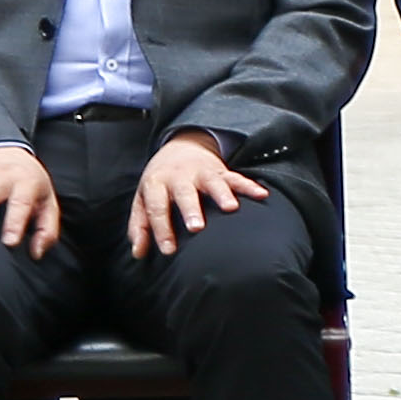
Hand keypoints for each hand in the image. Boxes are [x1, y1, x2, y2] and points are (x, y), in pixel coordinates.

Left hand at [128, 129, 265, 258]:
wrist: (181, 146)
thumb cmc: (160, 183)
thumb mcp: (143, 199)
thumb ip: (140, 226)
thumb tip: (138, 253)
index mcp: (156, 184)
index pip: (157, 208)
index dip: (162, 230)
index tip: (169, 251)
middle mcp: (180, 177)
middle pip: (184, 193)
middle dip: (191, 210)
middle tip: (197, 227)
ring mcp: (202, 173)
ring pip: (213, 183)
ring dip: (222, 194)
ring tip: (231, 208)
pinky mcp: (221, 171)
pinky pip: (237, 178)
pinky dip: (250, 186)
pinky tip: (262, 195)